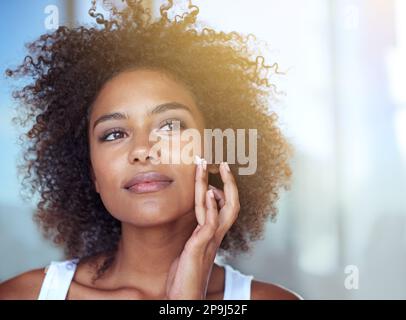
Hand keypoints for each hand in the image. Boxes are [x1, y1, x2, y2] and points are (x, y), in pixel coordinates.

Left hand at [165, 160, 239, 299]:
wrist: (185, 297)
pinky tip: (209, 193)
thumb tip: (199, 217)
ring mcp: (210, 240)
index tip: (219, 171)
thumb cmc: (185, 274)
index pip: (226, 206)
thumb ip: (197, 232)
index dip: (226, 188)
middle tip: (222, 162)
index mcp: (213, 234)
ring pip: (218, 207)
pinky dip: (211, 206)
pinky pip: (209, 223)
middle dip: (228, 181)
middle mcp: (216, 235)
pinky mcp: (200, 246)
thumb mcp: (191, 248)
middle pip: (230, 203)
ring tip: (203, 166)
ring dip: (210, 184)